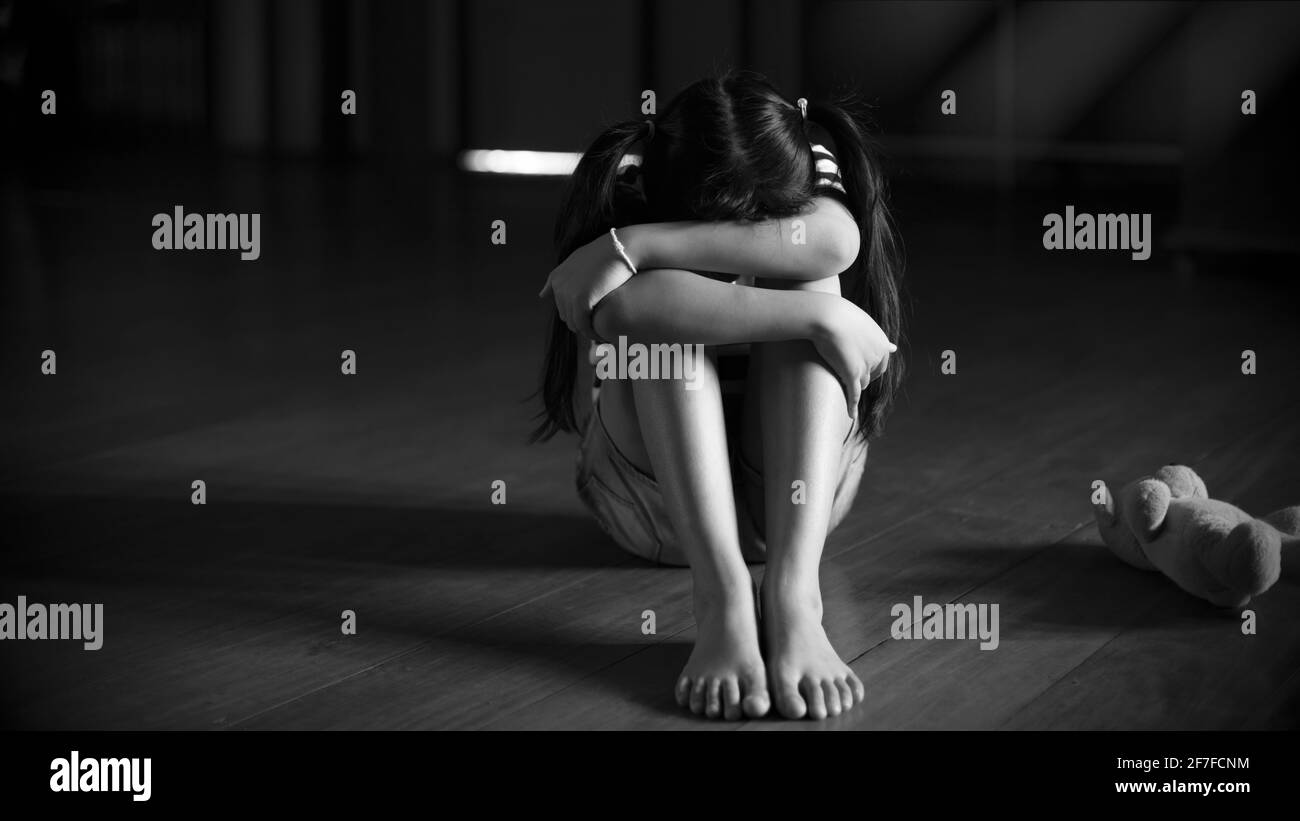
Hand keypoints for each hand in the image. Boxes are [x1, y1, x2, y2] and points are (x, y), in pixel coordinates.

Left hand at [539, 231, 634, 338]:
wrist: (622, 248)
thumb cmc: (605, 254)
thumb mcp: (577, 260)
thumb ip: (559, 277)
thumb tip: (541, 295)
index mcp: (557, 278)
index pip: (563, 307)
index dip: (578, 313)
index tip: (594, 316)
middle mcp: (559, 286)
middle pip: (567, 317)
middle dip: (581, 323)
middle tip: (600, 325)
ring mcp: (568, 294)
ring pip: (575, 324)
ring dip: (587, 330)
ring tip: (603, 332)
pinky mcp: (581, 301)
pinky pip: (584, 326)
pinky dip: (593, 333)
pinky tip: (604, 334)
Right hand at [809, 296, 896, 418]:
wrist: (828, 316)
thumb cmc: (841, 315)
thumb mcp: (864, 323)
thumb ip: (878, 339)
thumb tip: (895, 348)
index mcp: (882, 343)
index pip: (881, 365)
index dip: (871, 369)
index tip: (860, 368)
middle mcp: (878, 356)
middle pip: (872, 376)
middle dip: (863, 378)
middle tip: (847, 373)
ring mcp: (866, 366)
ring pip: (861, 384)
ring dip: (852, 384)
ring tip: (839, 380)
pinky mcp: (852, 374)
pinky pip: (854, 395)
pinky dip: (852, 407)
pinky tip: (851, 416)